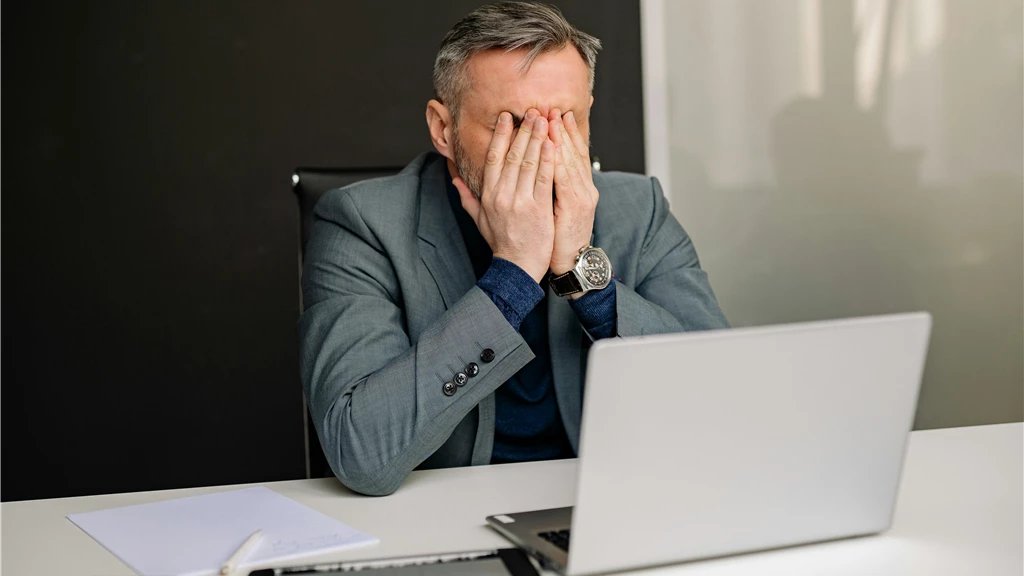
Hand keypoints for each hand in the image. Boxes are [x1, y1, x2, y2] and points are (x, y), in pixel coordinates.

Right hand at [453, 109, 554, 282]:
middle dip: (523, 130)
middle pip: (512, 155)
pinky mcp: (538, 209)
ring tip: (545, 120)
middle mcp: (502, 195)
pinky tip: (553, 144)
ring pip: (529, 163)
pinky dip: (548, 160)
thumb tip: (454, 179)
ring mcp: (520, 202)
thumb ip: (467, 197)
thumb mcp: (479, 220)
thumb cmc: (501, 243)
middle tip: (531, 110)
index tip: (507, 117)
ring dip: (537, 139)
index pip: (493, 158)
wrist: (517, 267)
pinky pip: (544, 179)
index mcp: (488, 195)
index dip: (500, 135)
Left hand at [547, 109, 598, 283]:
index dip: (566, 133)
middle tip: (552, 108)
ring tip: (551, 119)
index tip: (557, 114)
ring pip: (570, 161)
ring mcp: (582, 196)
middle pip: (573, 152)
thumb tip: (541, 169)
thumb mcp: (557, 208)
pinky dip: (558, 161)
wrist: (571, 261)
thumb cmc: (559, 236)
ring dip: (560, 138)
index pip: (573, 154)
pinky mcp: (575, 206)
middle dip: (561, 129)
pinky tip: (551, 147)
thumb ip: (550, 187)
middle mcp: (584, 188)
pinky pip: (565, 179)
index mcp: (579, 187)